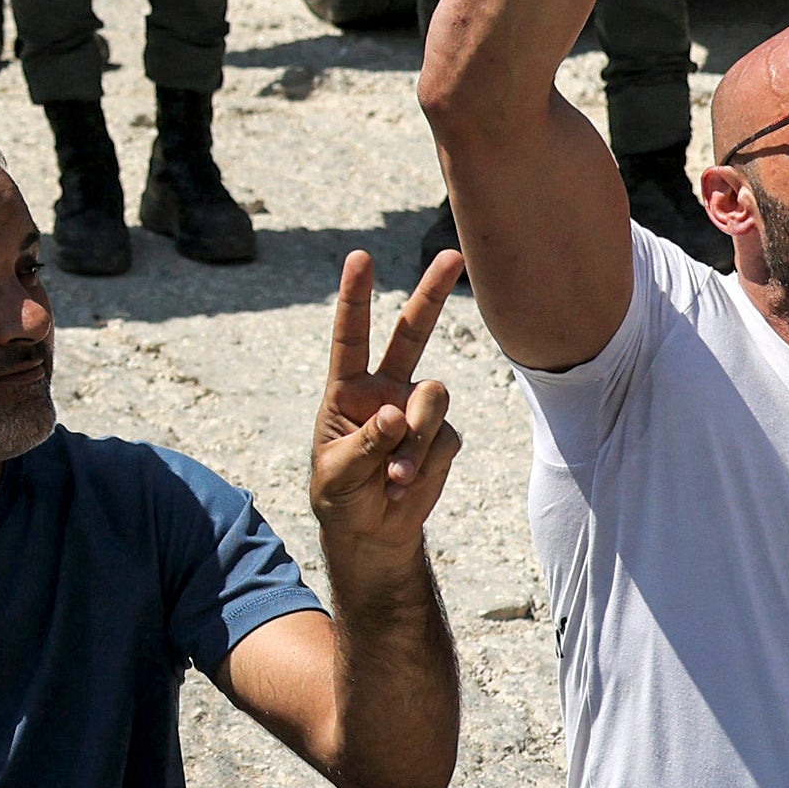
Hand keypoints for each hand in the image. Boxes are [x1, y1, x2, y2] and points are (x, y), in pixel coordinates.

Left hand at [301, 247, 466, 569]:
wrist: (370, 531)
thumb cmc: (340, 495)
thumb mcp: (336, 474)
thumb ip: (364, 444)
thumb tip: (394, 415)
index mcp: (347, 389)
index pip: (351, 336)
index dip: (355, 296)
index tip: (360, 256)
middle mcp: (386, 389)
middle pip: (412, 334)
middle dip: (432, 294)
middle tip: (451, 256)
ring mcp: (417, 411)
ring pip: (434, 399)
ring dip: (415, 438)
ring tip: (393, 477)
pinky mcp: (442, 437)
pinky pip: (444, 439)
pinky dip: (424, 465)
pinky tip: (403, 487)